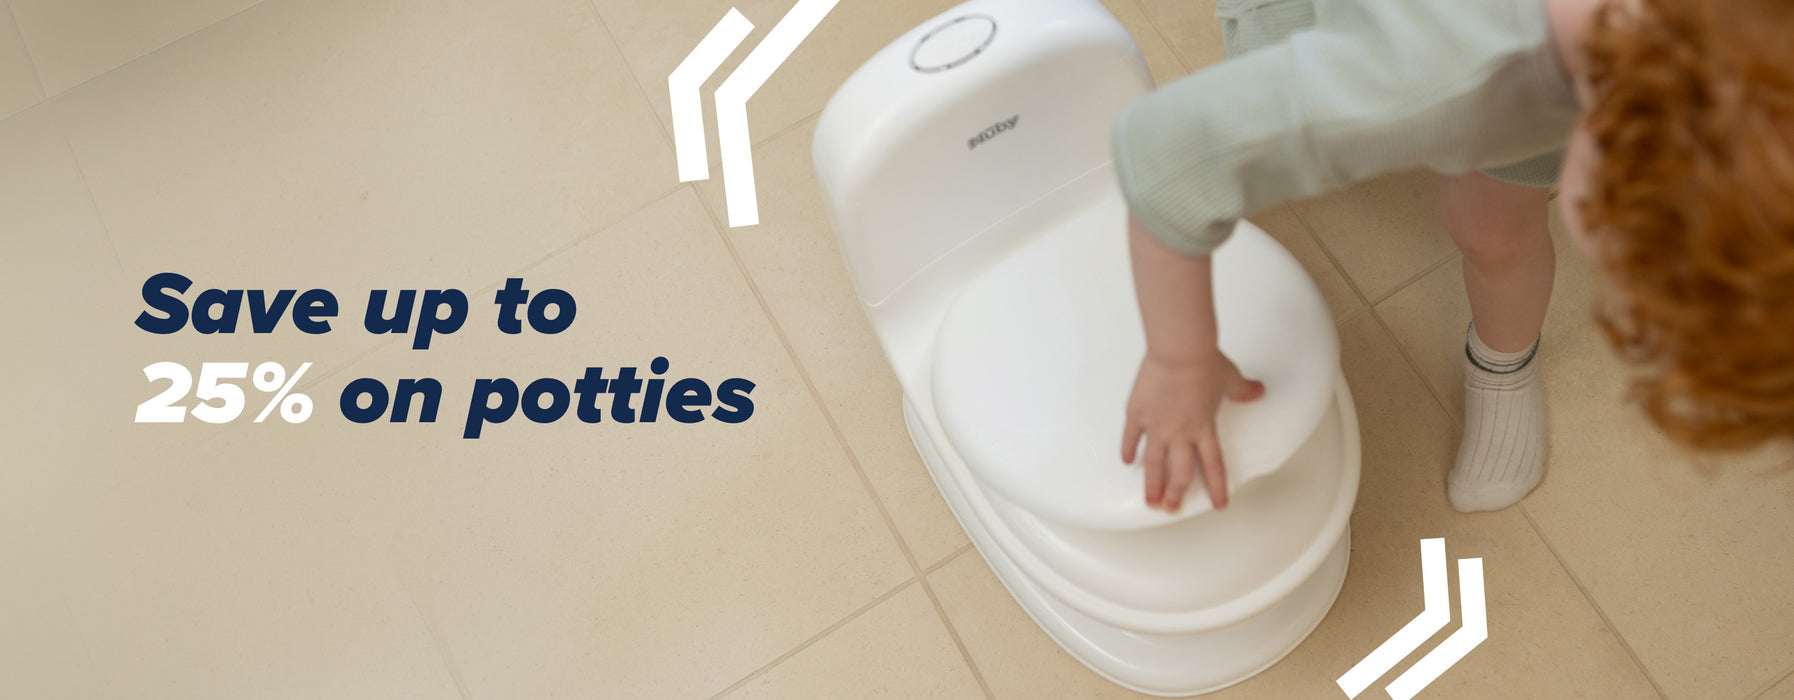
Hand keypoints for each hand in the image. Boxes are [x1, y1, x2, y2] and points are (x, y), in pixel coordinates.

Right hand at [1121, 350, 1263, 511]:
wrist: (1179, 350)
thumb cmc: (1204, 362)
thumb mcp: (1230, 377)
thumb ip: (1243, 390)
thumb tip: (1258, 391)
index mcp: (1204, 428)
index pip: (1213, 465)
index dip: (1216, 487)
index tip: (1217, 505)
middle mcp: (1180, 433)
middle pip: (1179, 472)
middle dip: (1176, 494)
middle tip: (1171, 508)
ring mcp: (1156, 426)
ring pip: (1153, 463)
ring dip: (1152, 484)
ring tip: (1150, 500)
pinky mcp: (1137, 413)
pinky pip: (1131, 437)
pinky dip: (1128, 450)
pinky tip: (1126, 461)